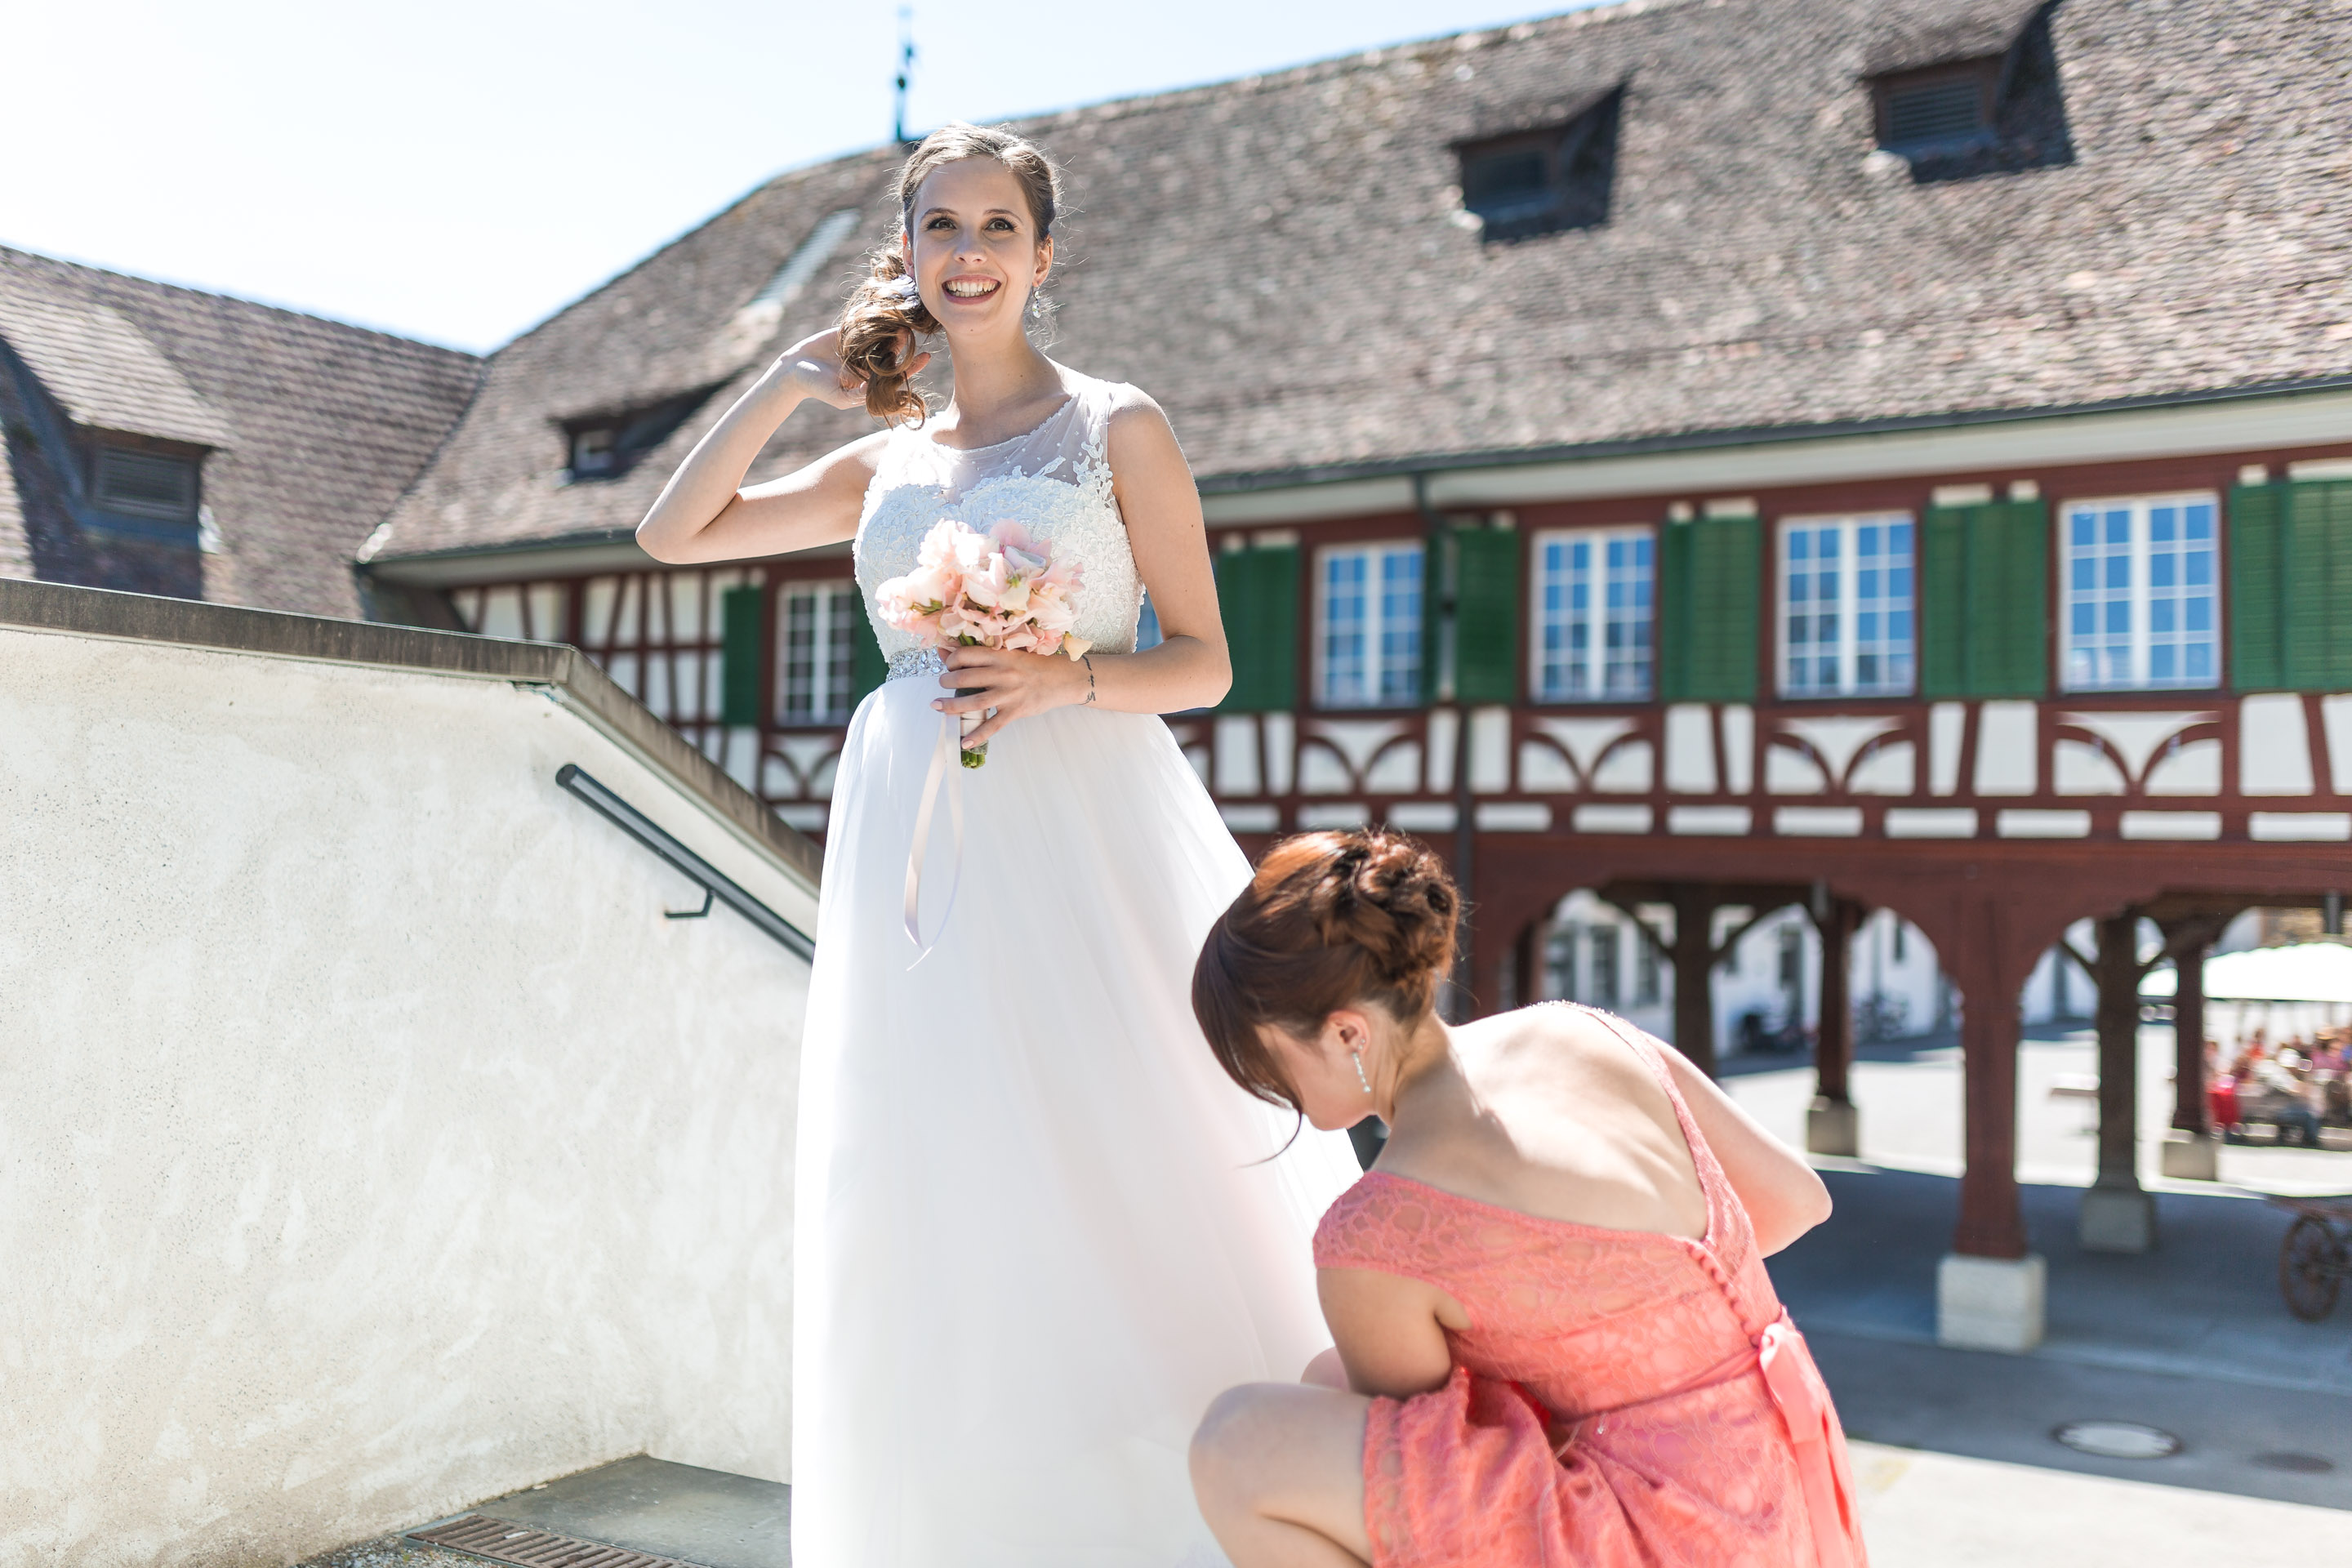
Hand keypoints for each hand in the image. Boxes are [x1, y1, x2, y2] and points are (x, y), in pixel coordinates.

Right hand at [773, 328, 930, 411]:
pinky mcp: (847, 333)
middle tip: (914, 335)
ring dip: (893, 331)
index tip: (925, 358)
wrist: (794, 369)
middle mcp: (868, 363)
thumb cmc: (817, 387)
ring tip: (904, 324)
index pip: (895, 373)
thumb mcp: (839, 396)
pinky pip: (863, 325)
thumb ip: (858, 395)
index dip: (912, 366)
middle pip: (892, 353)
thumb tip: (876, 390)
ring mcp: (858, 347)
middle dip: (904, 346)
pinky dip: (875, 319)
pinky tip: (888, 312)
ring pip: (880, 338)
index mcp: (870, 380)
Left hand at [934, 645, 1088, 747]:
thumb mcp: (1009, 655)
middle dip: (946, 682)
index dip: (951, 660)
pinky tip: (964, 742)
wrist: (1063, 679)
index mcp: (1000, 656)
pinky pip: (993, 726)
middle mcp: (1003, 674)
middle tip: (942, 684)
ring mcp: (1009, 694)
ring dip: (952, 706)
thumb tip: (946, 652)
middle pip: (965, 678)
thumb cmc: (1035, 666)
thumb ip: (981, 656)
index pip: (967, 655)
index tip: (949, 665)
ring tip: (938, 706)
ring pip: (974, 702)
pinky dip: (977, 735)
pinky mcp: (1016, 711)